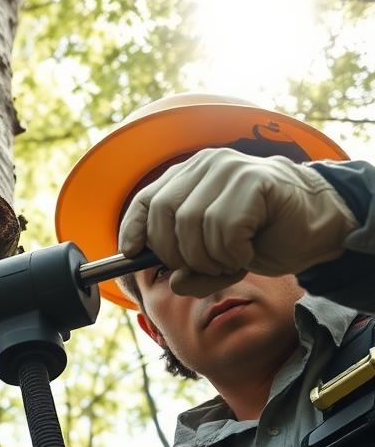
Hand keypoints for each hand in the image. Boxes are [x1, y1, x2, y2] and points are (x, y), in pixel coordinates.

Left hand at [118, 148, 357, 296]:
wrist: (317, 226)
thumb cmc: (263, 237)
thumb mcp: (219, 260)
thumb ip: (193, 272)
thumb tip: (174, 281)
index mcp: (190, 176)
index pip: (146, 200)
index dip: (133, 228)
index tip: (130, 253)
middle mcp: (205, 165)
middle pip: (164, 215)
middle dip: (177, 253)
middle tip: (205, 266)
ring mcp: (229, 168)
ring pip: (192, 223)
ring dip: (210, 256)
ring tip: (232, 258)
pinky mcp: (253, 180)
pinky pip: (223, 228)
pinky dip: (233, 252)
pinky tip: (249, 250)